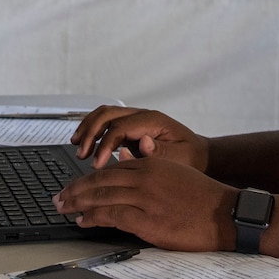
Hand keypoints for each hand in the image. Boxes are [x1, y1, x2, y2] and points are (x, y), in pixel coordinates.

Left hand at [52, 157, 235, 251]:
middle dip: (75, 190)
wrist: (227, 214)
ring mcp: (144, 199)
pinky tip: (83, 221)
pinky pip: (111, 216)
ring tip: (64, 208)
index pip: (109, 169)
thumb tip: (122, 159)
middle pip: (99, 181)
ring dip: (78, 203)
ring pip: (100, 197)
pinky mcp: (147, 220)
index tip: (75, 186)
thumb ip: (148, 166)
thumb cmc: (203, 197)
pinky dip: (93, 218)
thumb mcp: (174, 172)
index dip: (88, 178)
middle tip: (58, 197)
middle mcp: (144, 178)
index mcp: (150, 164)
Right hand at [71, 105, 210, 170]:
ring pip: (103, 114)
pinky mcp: (130, 128)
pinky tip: (85, 145)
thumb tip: (141, 143)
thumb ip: (160, 152)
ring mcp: (135, 119)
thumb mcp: (181, 158)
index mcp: (153, 121)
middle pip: (107, 114)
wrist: (200, 155)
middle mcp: (142, 115)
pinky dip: (93, 131)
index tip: (96, 165)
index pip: (120, 127)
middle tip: (81, 153)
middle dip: (90, 132)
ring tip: (77, 147)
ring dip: (88, 129)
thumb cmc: (191, 158)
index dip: (105, 145)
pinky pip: (106, 123)